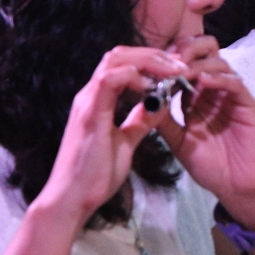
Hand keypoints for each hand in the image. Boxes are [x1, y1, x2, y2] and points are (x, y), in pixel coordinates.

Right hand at [39, 46, 187, 228]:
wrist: (72, 200)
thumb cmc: (96, 176)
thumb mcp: (126, 142)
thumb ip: (140, 121)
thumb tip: (160, 104)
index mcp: (98, 99)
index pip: (123, 64)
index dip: (151, 61)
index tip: (178, 69)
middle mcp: (90, 94)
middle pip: (120, 54)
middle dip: (154, 55)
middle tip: (181, 64)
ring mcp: (87, 101)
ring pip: (115, 60)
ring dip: (148, 61)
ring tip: (174, 70)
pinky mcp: (88, 114)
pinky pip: (109, 80)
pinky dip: (133, 76)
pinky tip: (153, 86)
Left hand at [156, 37, 254, 230]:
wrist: (237, 189)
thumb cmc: (211, 167)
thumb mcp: (179, 142)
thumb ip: (164, 121)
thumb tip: (142, 99)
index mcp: (198, 96)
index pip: (186, 64)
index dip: (169, 60)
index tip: (150, 64)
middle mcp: (216, 90)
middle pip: (206, 53)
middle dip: (186, 50)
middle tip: (168, 59)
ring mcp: (233, 96)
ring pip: (220, 63)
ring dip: (198, 63)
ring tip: (180, 69)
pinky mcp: (248, 105)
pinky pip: (235, 83)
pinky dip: (218, 78)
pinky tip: (202, 81)